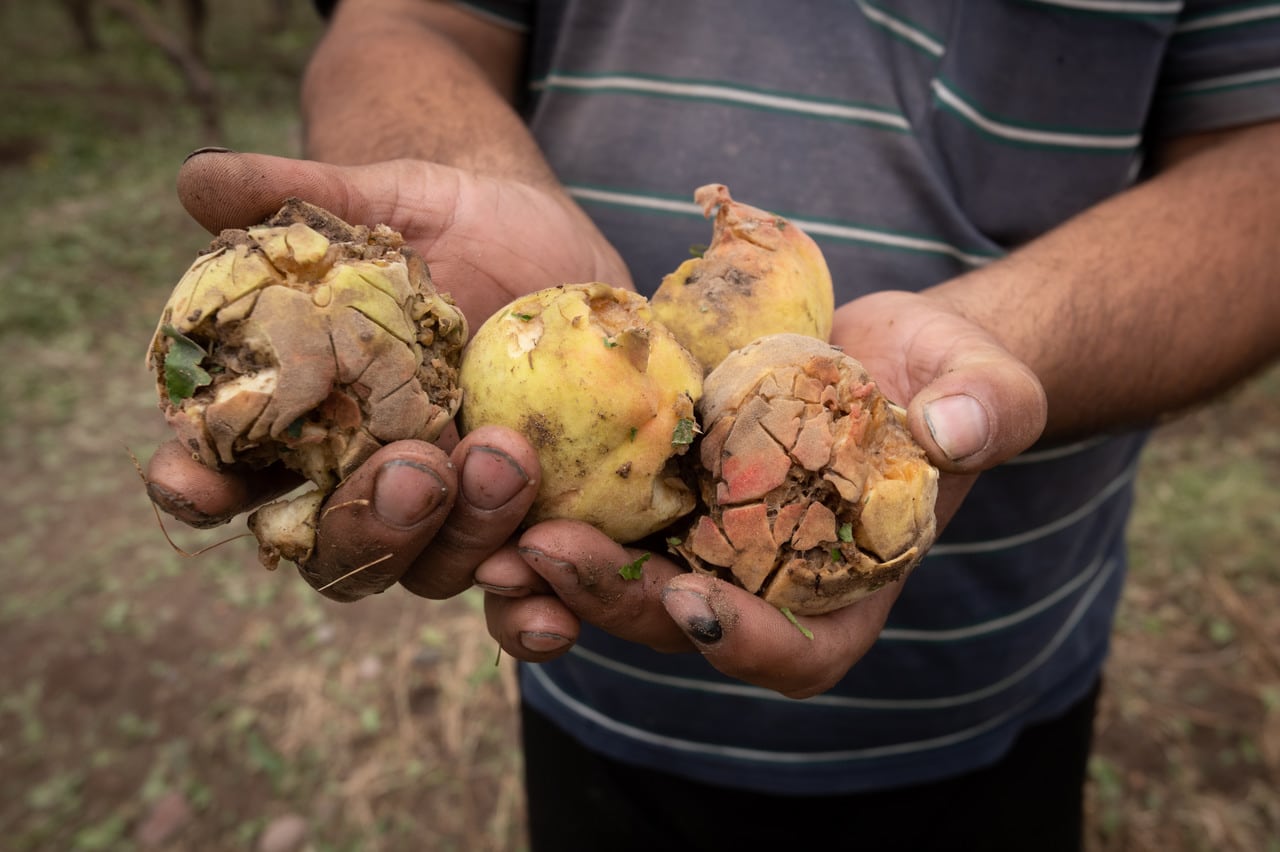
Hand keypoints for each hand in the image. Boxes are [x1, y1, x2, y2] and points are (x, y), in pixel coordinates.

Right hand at [146, 149, 623, 598]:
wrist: (555, 242)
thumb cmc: (448, 223)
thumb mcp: (383, 198)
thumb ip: (298, 194)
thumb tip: (200, 176)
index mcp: (303, 421)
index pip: (225, 472)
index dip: (198, 484)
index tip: (195, 479)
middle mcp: (367, 481)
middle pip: (338, 548)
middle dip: (370, 521)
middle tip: (417, 468)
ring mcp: (451, 510)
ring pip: (433, 568)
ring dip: (463, 537)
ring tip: (507, 463)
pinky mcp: (528, 517)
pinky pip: (521, 581)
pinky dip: (531, 600)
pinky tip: (556, 595)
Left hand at [481, 290, 1046, 696]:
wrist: (886, 349)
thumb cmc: (947, 378)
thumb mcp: (982, 383)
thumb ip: (988, 406)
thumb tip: (957, 425)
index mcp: (847, 591)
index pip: (803, 650)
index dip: (749, 643)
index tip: (696, 604)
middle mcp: (766, 584)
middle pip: (686, 623)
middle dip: (616, 602)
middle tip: (547, 554)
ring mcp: (709, 542)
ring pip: (625, 579)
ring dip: (558, 567)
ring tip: (496, 533)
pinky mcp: (666, 492)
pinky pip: (606, 514)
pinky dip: (554, 506)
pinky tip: (503, 473)